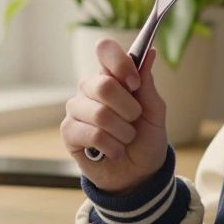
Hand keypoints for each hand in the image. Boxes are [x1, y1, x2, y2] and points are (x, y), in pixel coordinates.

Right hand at [61, 39, 168, 192]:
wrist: (138, 174)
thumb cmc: (145, 139)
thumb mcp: (154, 112)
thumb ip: (147, 83)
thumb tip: (150, 52)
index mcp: (111, 76)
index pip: (105, 50)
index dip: (120, 63)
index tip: (134, 83)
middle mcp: (90, 88)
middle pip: (104, 85)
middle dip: (129, 110)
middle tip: (134, 121)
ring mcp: (77, 109)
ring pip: (100, 114)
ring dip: (123, 132)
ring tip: (125, 139)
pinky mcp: (68, 131)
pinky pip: (92, 134)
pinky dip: (111, 146)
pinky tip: (113, 151)